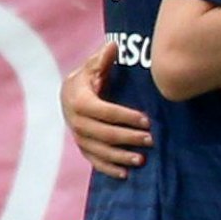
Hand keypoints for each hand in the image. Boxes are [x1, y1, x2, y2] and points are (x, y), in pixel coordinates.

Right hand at [58, 41, 150, 179]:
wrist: (69, 93)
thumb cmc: (89, 77)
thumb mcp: (94, 65)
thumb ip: (103, 58)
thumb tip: (113, 45)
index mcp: (79, 100)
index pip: (103, 111)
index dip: (125, 117)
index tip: (146, 120)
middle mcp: (75, 121)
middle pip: (102, 133)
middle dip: (128, 138)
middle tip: (151, 140)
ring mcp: (78, 136)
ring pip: (98, 150)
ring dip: (120, 156)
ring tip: (142, 159)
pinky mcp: (82, 146)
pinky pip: (93, 160)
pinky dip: (108, 168)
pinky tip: (125, 174)